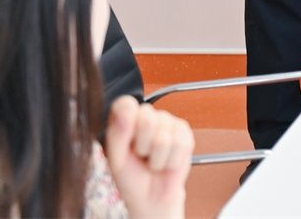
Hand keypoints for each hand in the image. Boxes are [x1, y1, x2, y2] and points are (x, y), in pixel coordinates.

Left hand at [103, 96, 192, 218]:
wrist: (152, 195)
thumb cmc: (131, 176)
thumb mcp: (116, 158)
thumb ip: (118, 131)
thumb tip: (126, 106)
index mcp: (126, 118)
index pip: (125, 104)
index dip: (127, 126)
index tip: (126, 144)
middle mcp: (148, 115)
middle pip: (147, 119)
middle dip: (143, 146)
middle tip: (141, 155)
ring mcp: (168, 122)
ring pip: (164, 136)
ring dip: (157, 158)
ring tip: (153, 161)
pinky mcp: (185, 132)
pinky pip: (181, 144)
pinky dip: (171, 161)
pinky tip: (167, 162)